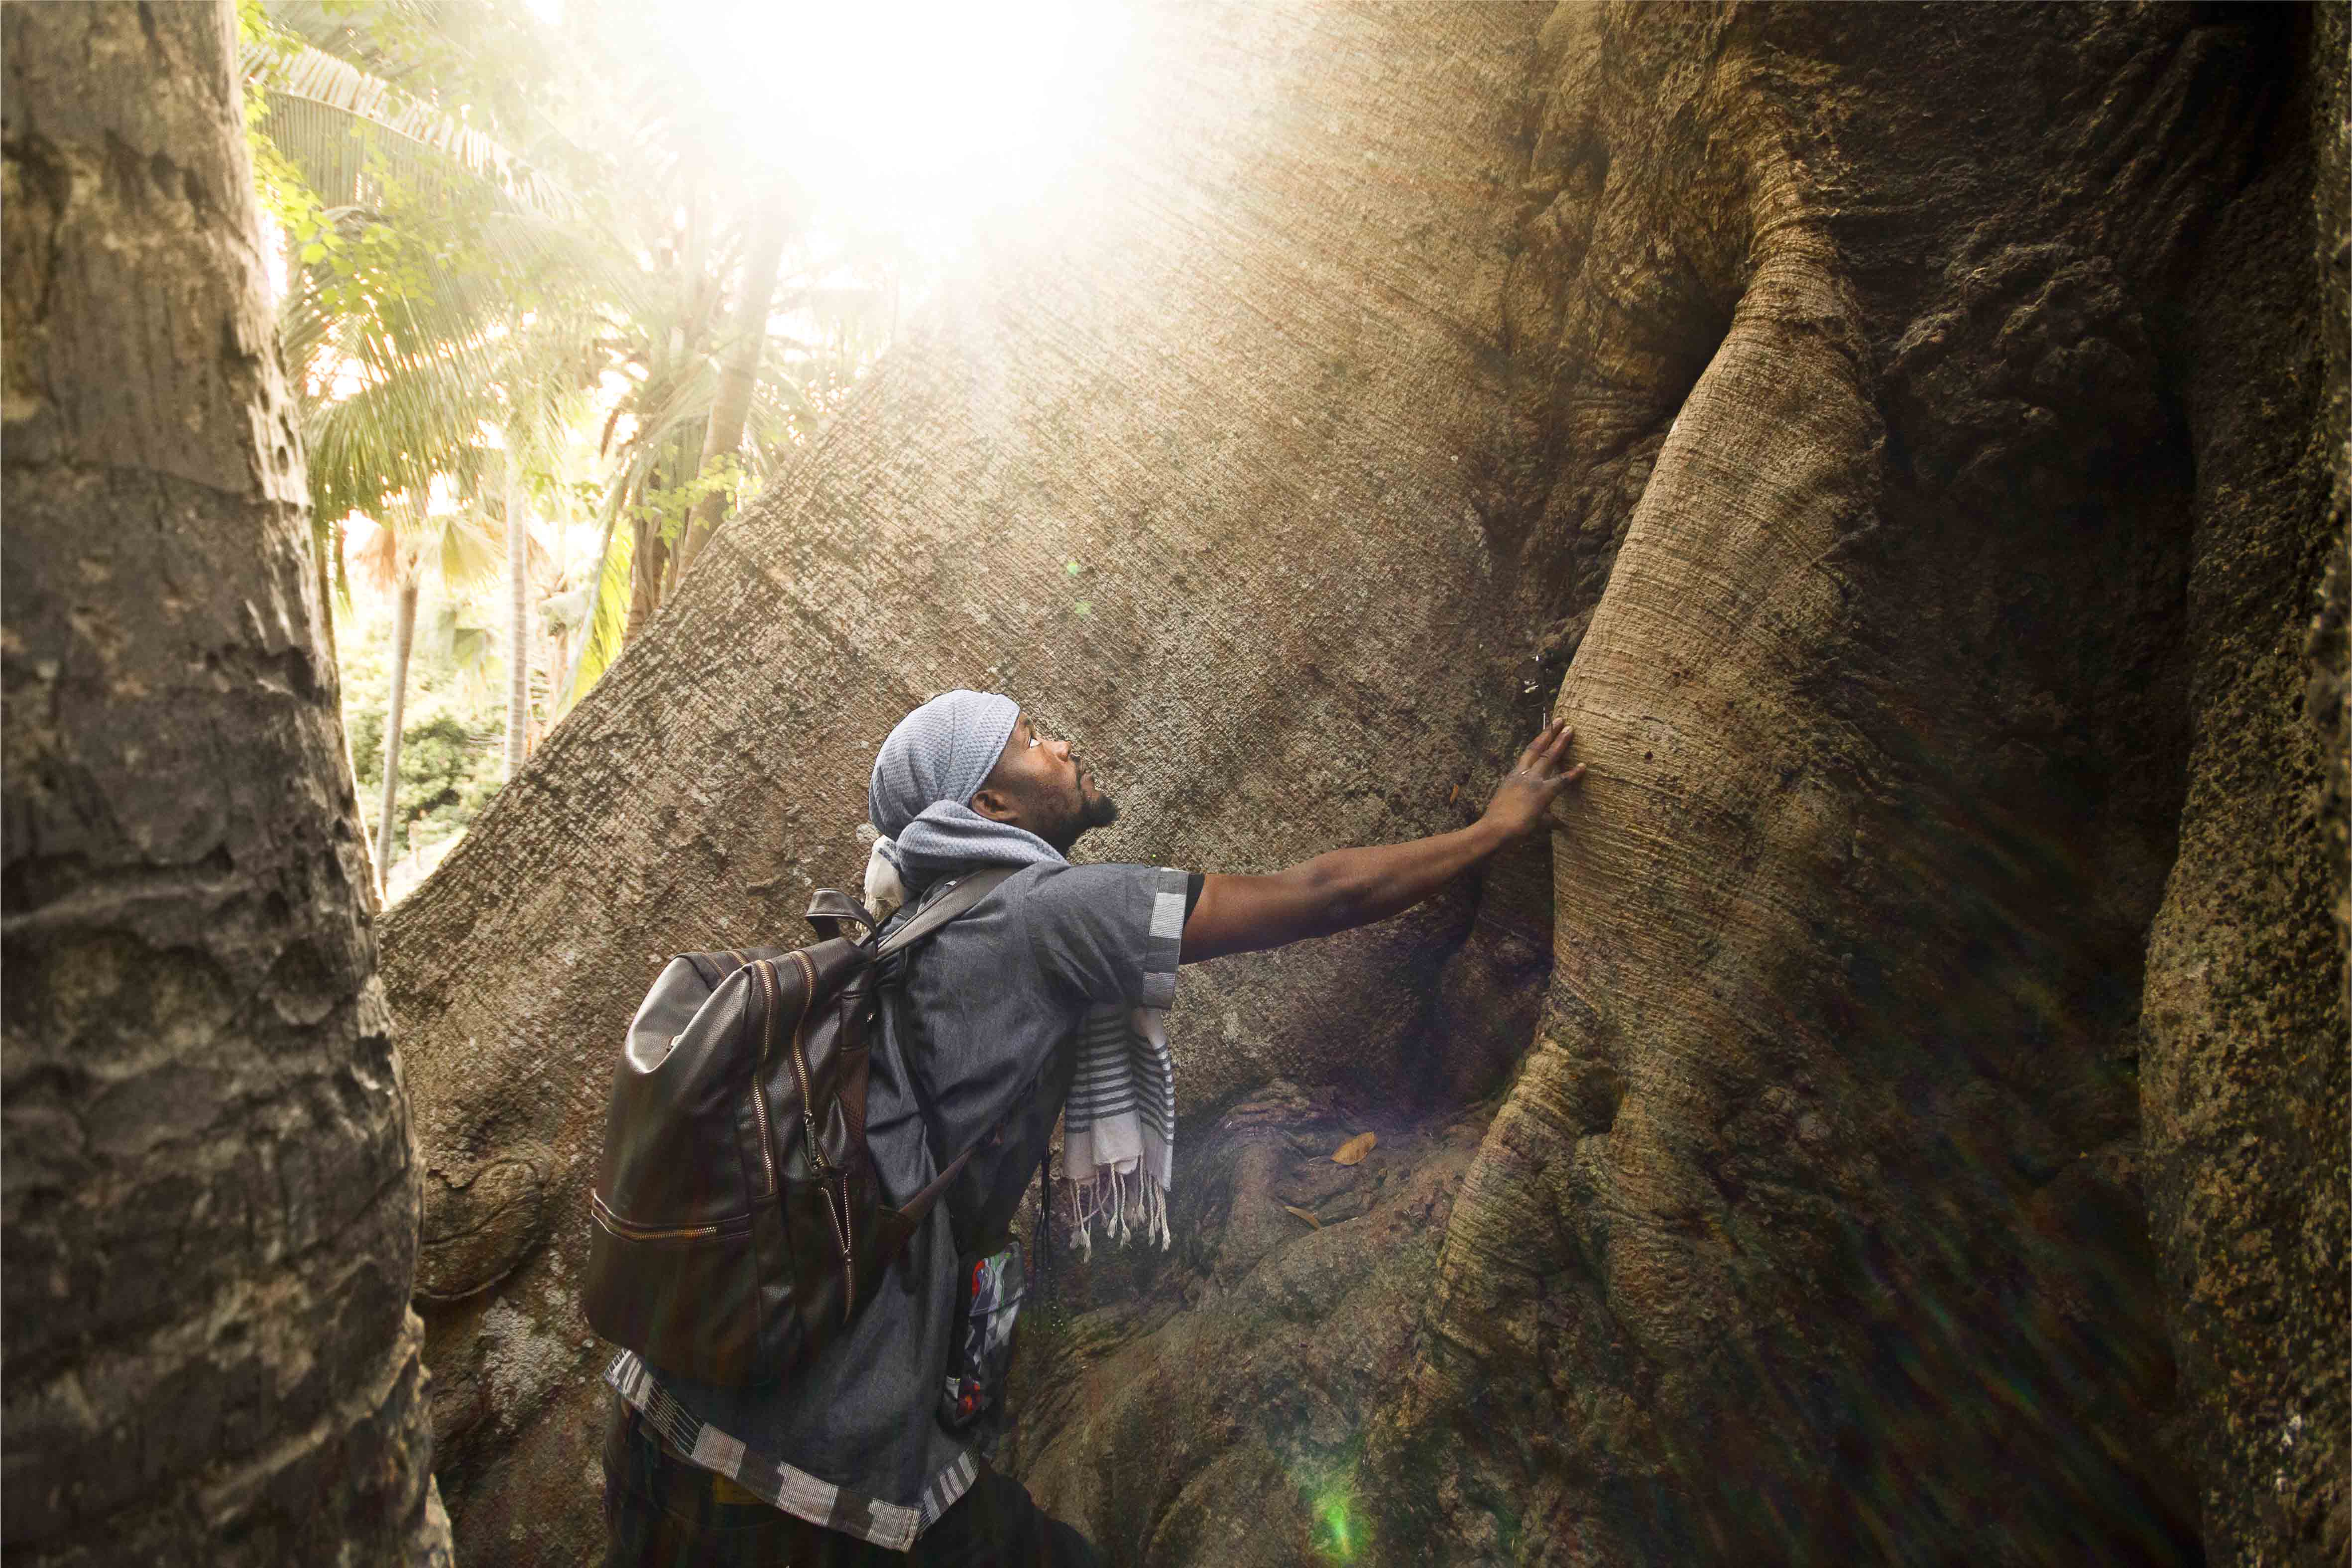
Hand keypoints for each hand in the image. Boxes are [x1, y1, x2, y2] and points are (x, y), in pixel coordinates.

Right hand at [1481, 718, 1584, 839]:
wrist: (1494, 829)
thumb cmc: (1498, 824)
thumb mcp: (1515, 813)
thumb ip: (1542, 816)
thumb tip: (1561, 824)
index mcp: (1513, 777)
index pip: (1527, 754)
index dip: (1538, 741)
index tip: (1546, 730)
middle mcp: (1522, 775)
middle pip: (1538, 749)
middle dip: (1550, 734)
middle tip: (1560, 720)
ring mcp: (1532, 782)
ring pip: (1548, 757)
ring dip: (1560, 743)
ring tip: (1571, 730)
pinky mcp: (1542, 793)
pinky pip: (1561, 780)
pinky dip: (1573, 773)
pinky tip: (1583, 766)